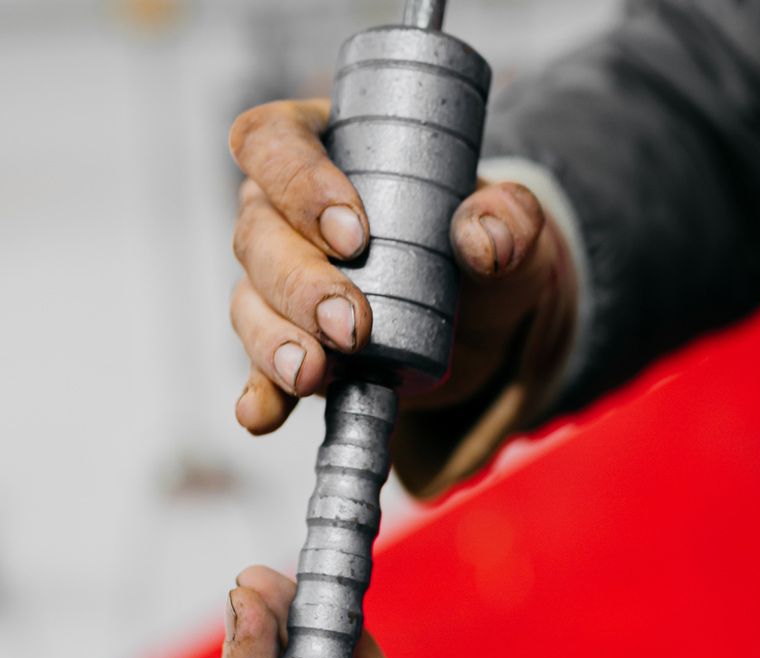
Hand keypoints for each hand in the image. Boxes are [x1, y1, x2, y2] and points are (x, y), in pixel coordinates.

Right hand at [227, 99, 574, 434]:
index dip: (297, 183)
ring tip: (314, 372)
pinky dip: (260, 392)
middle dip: (299, 284)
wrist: (480, 316)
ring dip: (275, 340)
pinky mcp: (285, 342)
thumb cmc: (477, 243)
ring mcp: (276, 280)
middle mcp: (282, 211)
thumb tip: (482, 239)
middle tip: (351, 325)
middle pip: (256, 232)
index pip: (273, 143)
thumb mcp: (510, 223)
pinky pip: (257, 367)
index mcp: (323, 148)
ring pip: (249, 300)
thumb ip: (510, 218)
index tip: (353, 235)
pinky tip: (263, 413)